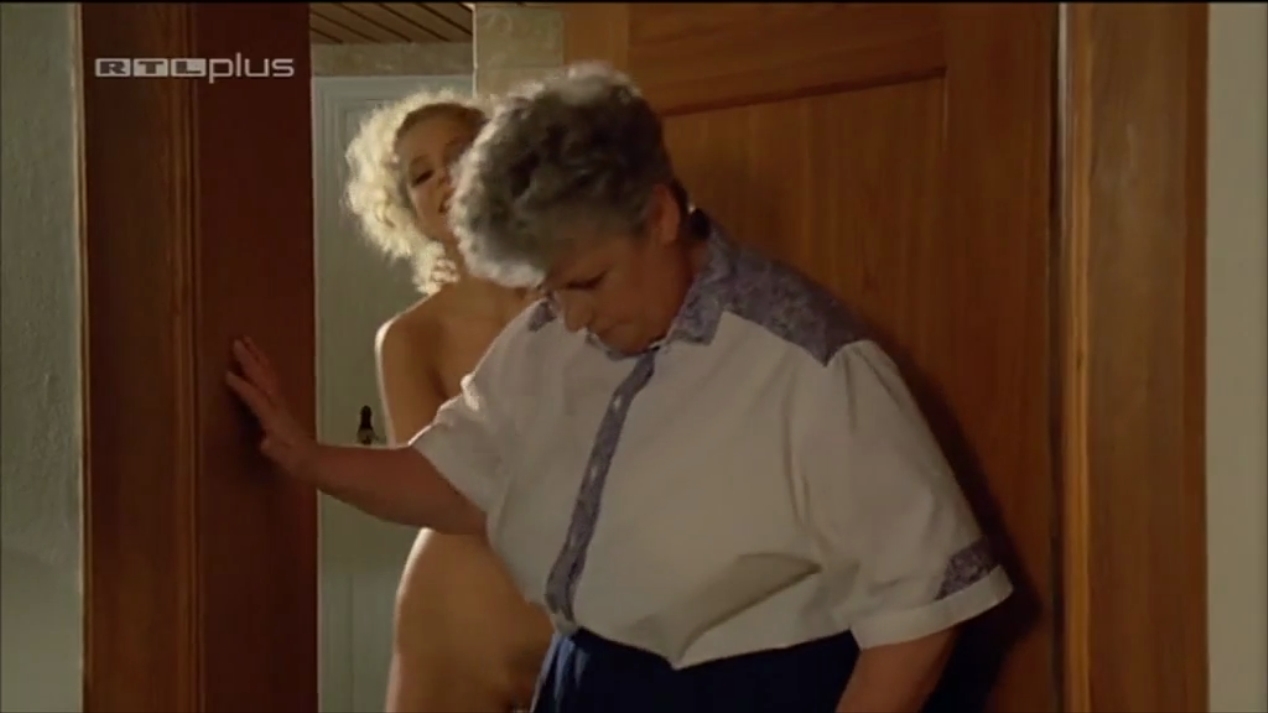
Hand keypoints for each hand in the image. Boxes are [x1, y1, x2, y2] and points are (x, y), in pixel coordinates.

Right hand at [225, 337, 318, 479]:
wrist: (313, 460)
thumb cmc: (297, 461)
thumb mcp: (287, 459)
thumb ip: (276, 450)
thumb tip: (265, 442)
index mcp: (275, 419)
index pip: (257, 399)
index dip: (243, 388)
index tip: (227, 375)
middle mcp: (278, 407)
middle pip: (263, 378)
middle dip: (250, 360)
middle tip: (237, 341)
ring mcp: (280, 404)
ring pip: (268, 374)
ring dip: (257, 357)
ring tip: (247, 341)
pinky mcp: (280, 405)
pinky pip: (270, 379)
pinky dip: (262, 367)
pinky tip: (257, 361)